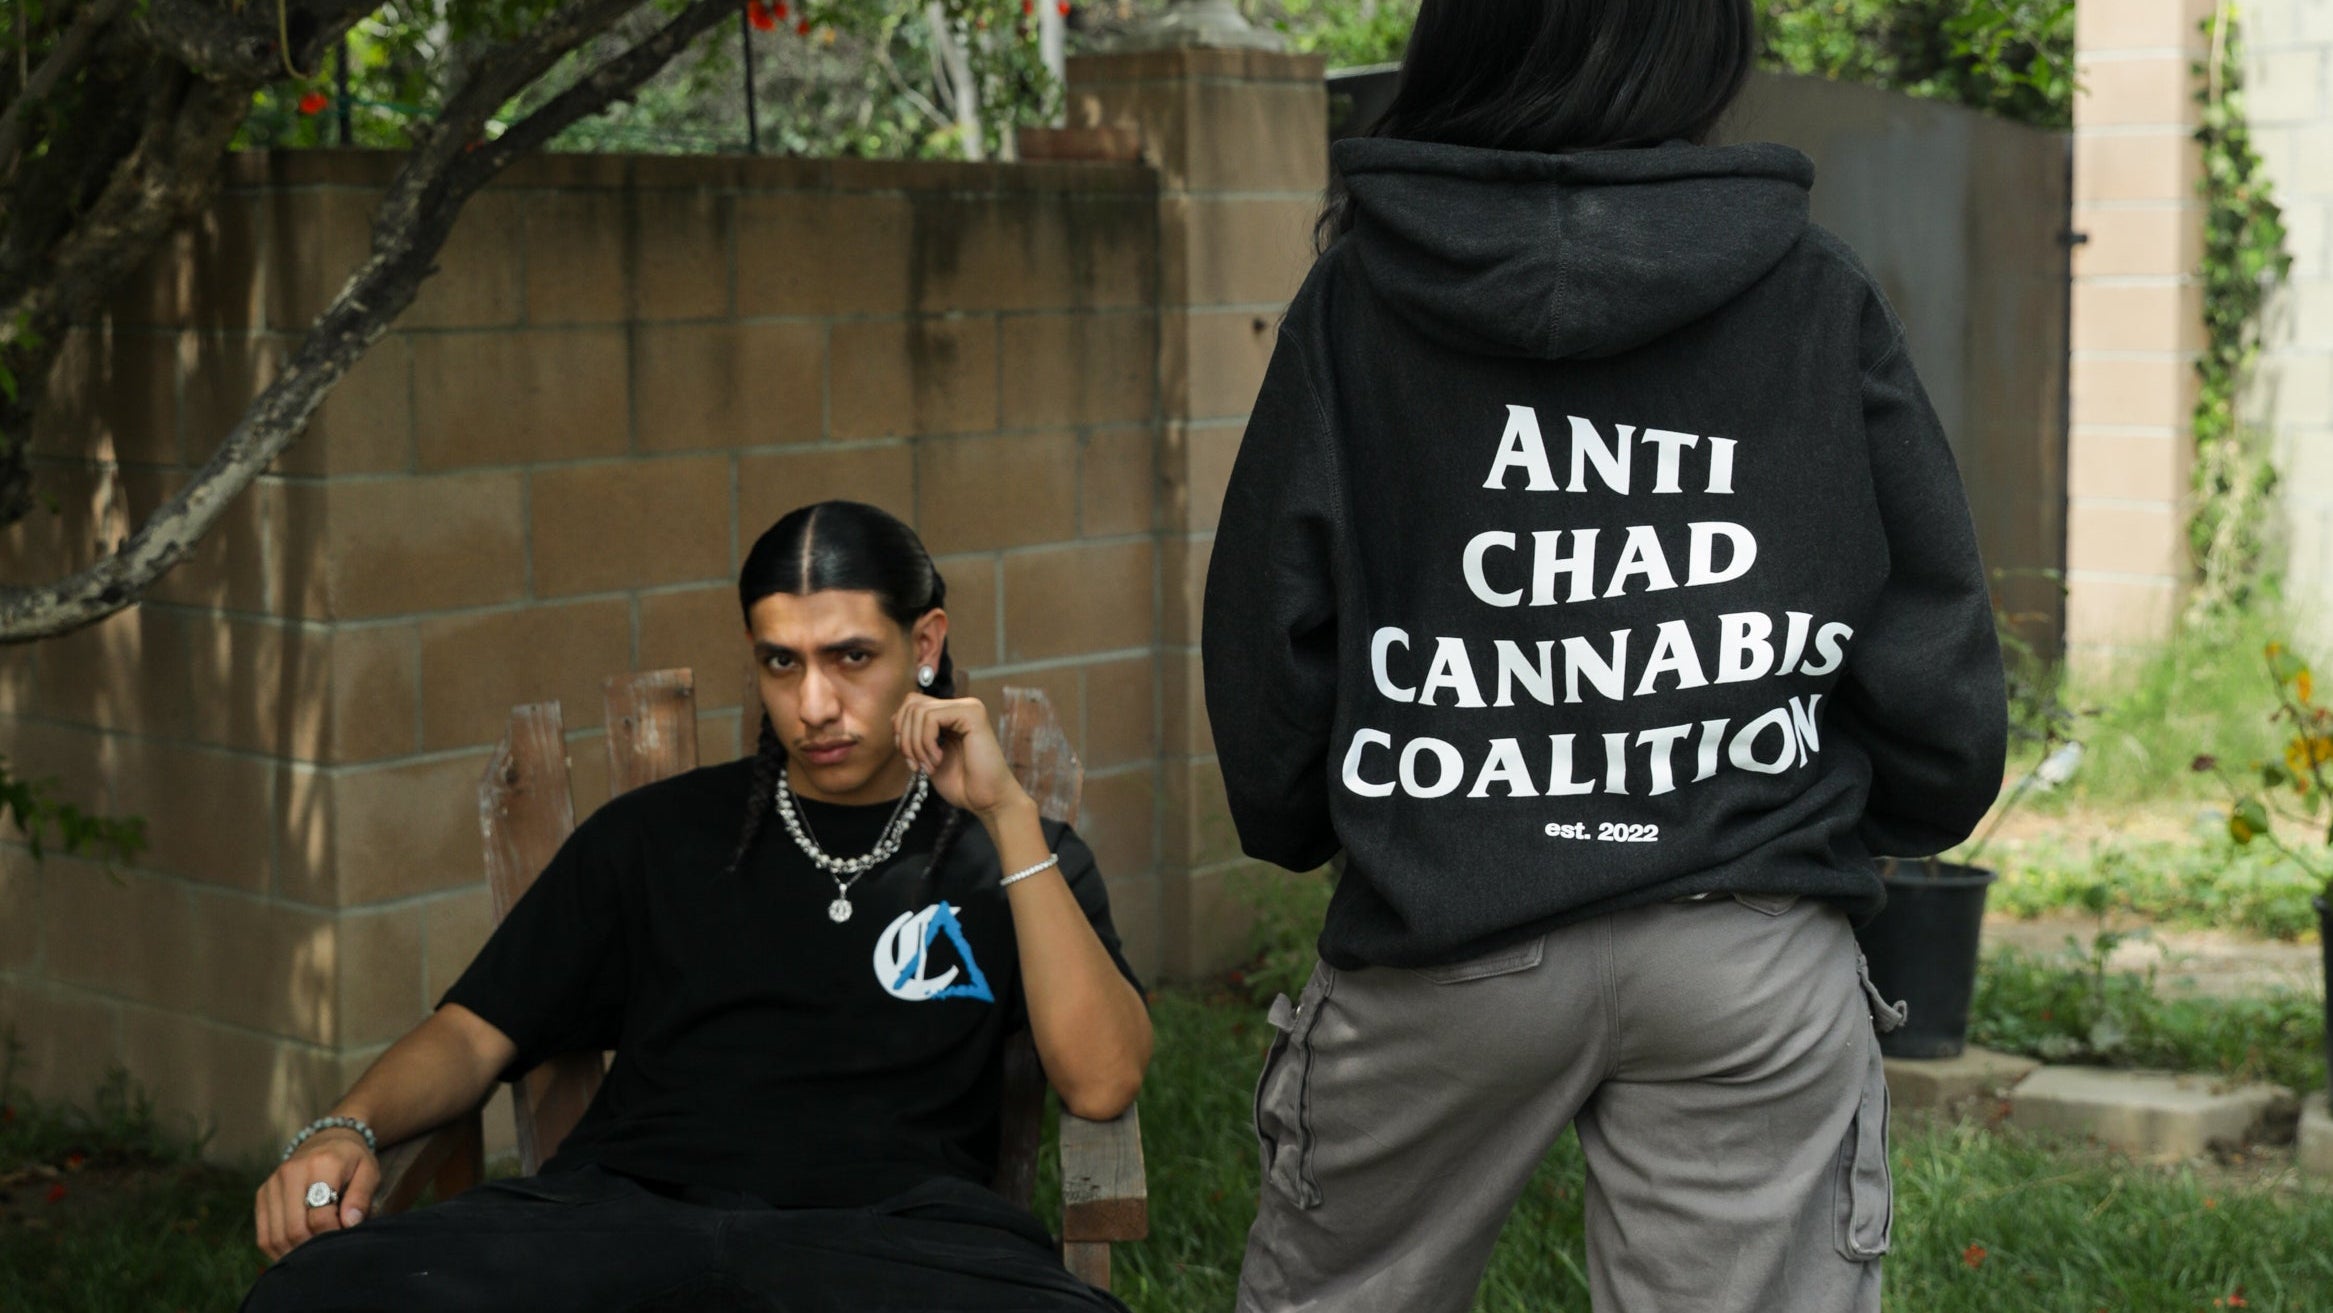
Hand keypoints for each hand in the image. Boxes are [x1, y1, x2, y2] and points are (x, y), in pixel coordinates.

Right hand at [254, 1128, 376, 1259]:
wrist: (327, 1140)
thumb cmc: (352, 1161)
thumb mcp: (368, 1172)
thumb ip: (361, 1197)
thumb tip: (350, 1224)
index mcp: (321, 1164)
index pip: (320, 1216)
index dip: (333, 1236)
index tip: (344, 1241)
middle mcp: (291, 1172)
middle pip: (294, 1229)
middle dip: (313, 1249)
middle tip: (329, 1253)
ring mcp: (272, 1184)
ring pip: (276, 1236)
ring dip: (294, 1254)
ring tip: (314, 1256)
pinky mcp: (262, 1195)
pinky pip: (263, 1235)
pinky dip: (278, 1251)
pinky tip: (296, 1254)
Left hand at [893, 693, 1031, 820]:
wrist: (987, 800)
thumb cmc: (962, 784)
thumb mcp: (927, 756)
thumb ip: (914, 736)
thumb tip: (893, 719)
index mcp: (950, 714)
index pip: (912, 704)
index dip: (901, 731)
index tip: (910, 760)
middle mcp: (960, 705)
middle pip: (911, 704)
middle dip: (905, 739)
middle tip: (916, 766)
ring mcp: (968, 707)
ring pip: (918, 711)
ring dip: (916, 745)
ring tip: (929, 766)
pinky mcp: (972, 714)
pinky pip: (931, 718)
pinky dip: (926, 743)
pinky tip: (938, 760)